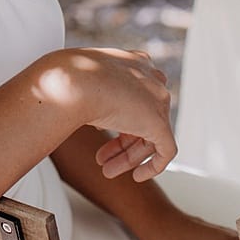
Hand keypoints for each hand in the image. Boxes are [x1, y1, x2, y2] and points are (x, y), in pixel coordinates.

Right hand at [64, 48, 176, 181]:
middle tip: (101, 159)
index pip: (135, 97)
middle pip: (142, 118)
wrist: (76, 79)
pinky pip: (166, 150)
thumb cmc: (72, 77)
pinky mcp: (160, 123)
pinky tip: (137, 177)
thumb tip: (83, 110)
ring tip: (107, 171)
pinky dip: (153, 166)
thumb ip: (94, 94)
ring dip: (129, 157)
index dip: (118, 119)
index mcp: (136, 63)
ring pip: (151, 136)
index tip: (101, 133)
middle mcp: (151, 79)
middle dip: (121, 143)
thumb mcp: (84, 81)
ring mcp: (158, 100)